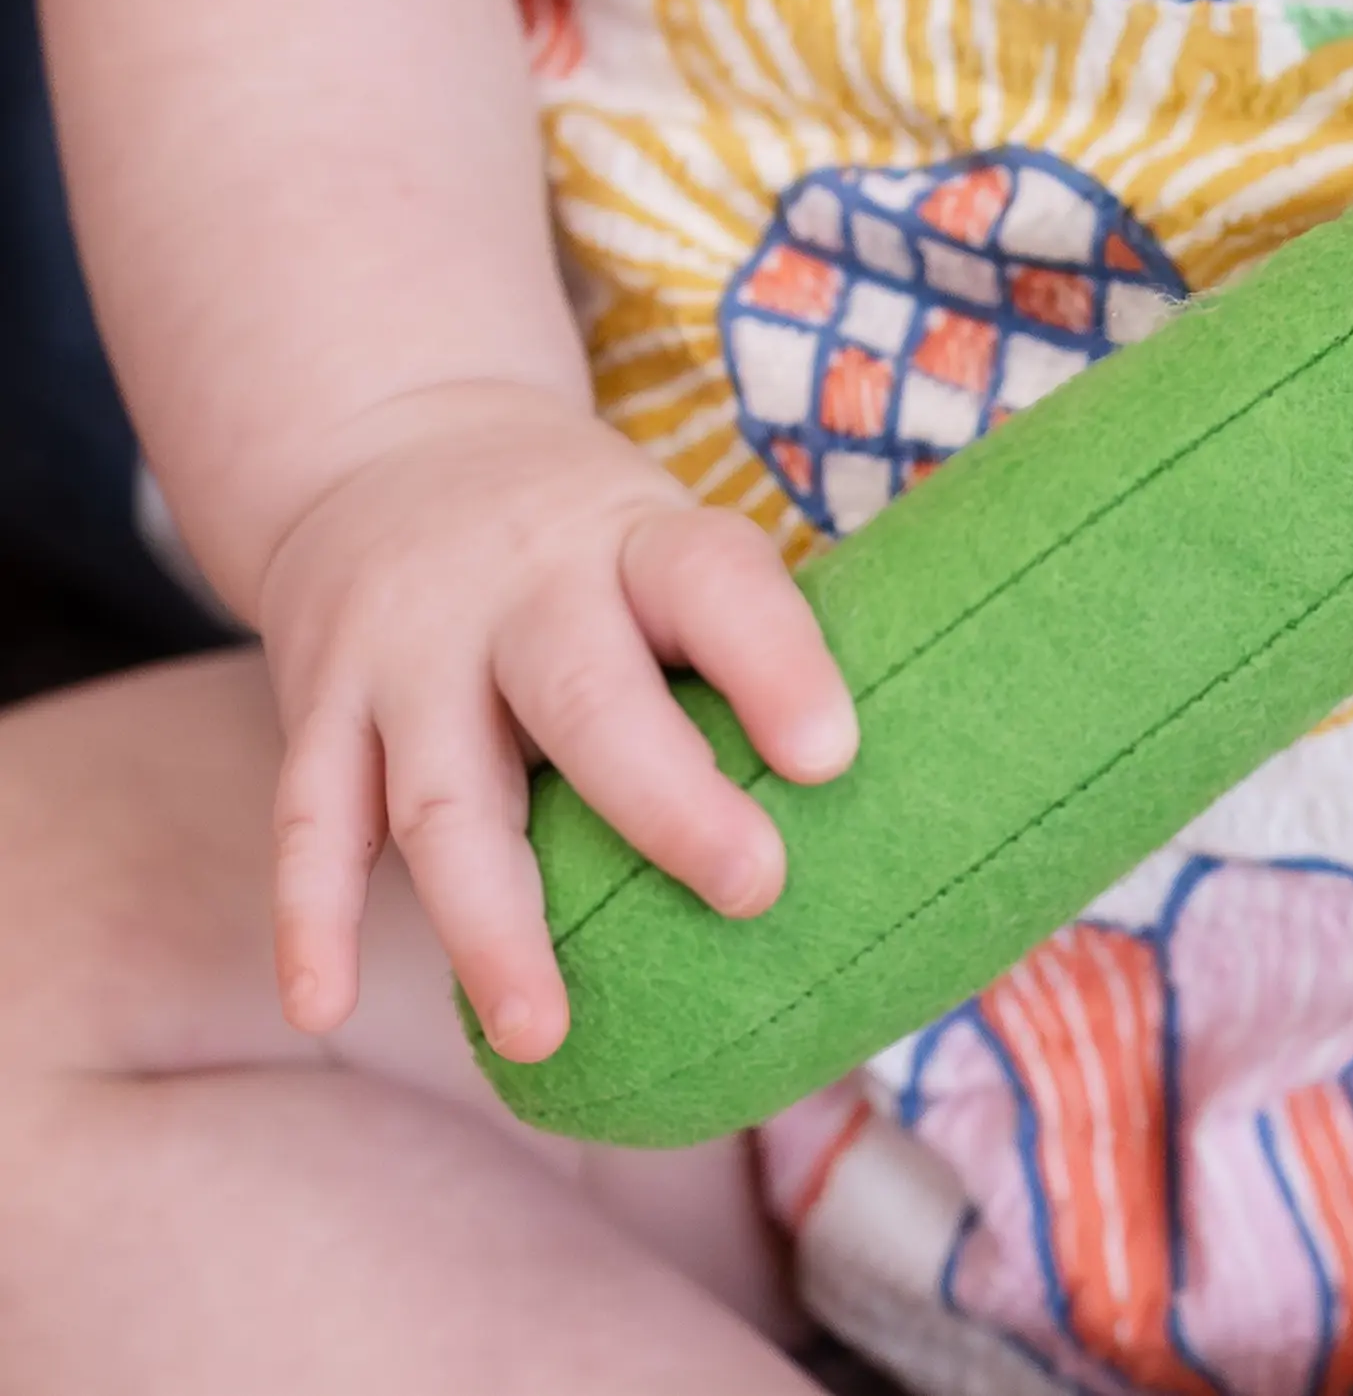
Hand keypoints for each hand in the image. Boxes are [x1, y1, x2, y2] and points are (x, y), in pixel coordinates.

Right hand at [259, 382, 855, 1062]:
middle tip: (750, 889)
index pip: (714, 586)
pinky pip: (311, 819)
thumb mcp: (677, 546)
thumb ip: (755, 654)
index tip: (835, 756)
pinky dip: (311, 918)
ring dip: (493, 919)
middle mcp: (520, 590)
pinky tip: (323, 1005)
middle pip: (585, 697)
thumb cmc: (596, 547)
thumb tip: (924, 807)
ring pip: (443, 792)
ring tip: (545, 1030)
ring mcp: (409, 651)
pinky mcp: (323, 704)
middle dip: (664, 802)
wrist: (393, 439)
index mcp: (638, 542)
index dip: (775, 665)